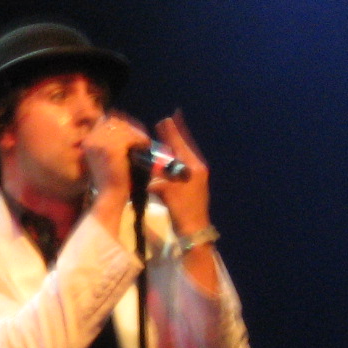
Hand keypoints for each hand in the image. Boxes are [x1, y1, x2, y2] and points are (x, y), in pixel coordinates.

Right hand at [83, 113, 152, 230]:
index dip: (121, 124)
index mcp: (87, 141)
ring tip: (145, 142)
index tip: (133, 132)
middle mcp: (90, 139)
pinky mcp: (111, 149)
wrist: (109, 197)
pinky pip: (129, 137)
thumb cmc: (111, 181)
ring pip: (123, 127)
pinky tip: (145, 146)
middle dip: (130, 127)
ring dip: (136, 133)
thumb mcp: (107, 158)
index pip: (105, 121)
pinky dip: (140, 140)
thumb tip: (127, 129)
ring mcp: (99, 143)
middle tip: (142, 136)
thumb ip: (111, 143)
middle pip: (114, 121)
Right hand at [149, 111, 210, 236]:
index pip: (181, 143)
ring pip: (186, 154)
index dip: (173, 130)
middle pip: (186, 145)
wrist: (194, 230)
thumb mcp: (168, 190)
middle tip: (172, 118)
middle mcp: (197, 168)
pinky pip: (185, 163)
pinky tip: (172, 155)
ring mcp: (198, 176)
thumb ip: (159, 176)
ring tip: (170, 132)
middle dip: (177, 133)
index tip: (168, 117)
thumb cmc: (182, 210)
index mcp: (193, 167)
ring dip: (178, 143)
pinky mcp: (195, 183)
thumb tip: (149, 165)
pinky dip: (178, 156)